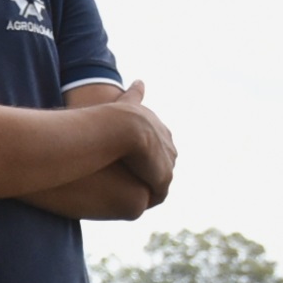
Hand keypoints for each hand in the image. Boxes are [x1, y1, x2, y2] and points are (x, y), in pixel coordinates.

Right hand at [115, 82, 176, 202]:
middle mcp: (168, 144)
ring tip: (133, 194)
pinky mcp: (162, 178)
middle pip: (162, 161)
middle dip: (152, 169)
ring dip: (149, 185)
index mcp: (161, 129)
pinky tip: (134, 201)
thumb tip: (141, 81)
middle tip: (131, 178)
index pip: (159, 143)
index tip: (132, 159)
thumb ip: (134, 94)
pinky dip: (147, 196)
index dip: (146, 152)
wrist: (122, 128)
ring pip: (159, 178)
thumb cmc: (115, 116)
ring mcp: (167, 162)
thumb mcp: (126, 103)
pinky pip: (157, 192)